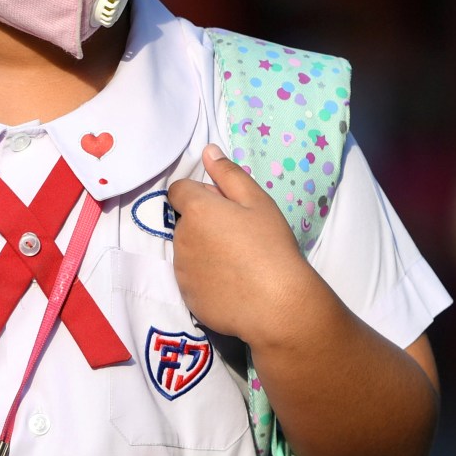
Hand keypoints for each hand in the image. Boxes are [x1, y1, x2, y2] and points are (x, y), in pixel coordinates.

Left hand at [169, 143, 323, 346]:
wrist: (276, 303)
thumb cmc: (270, 246)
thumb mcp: (257, 202)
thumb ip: (228, 174)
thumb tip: (207, 151)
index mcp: (196, 210)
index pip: (179, 190)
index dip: (200, 195)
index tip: (224, 208)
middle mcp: (180, 238)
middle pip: (185, 222)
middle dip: (204, 223)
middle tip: (238, 237)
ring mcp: (181, 270)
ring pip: (187, 251)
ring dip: (203, 251)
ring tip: (237, 264)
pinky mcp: (187, 296)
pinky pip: (191, 279)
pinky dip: (205, 279)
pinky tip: (231, 285)